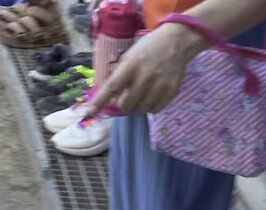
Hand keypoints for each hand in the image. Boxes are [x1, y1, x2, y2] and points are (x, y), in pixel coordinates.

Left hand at [88, 23, 204, 115]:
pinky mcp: (170, 91)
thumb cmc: (148, 48)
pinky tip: (152, 96)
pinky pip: (155, 110)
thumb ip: (121, 75)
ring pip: (141, 110)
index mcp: (131, 65)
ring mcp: (159, 85)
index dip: (100, 101)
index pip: (112, 86)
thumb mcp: (130, 55)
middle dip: (123, 104)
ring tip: (141, 95)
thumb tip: (112, 98)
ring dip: (137, 106)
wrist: (176, 41)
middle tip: (128, 96)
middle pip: (126, 104)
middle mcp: (145, 76)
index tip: (90, 112)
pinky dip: (150, 107)